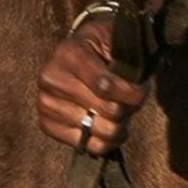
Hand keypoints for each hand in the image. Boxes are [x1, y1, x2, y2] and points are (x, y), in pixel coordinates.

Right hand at [35, 17, 147, 157]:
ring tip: (118, 112)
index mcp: (69, 53)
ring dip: (119, 125)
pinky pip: (89, 146)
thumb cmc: (102, 48)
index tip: (141, 90)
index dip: (132, 93)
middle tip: (129, 100)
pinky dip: (107, 141)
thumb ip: (127, 60)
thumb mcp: (115, 40)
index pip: (107, 86)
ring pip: (101, 131)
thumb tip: (136, 88)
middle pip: (107, 110)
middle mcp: (51, 78)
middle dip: (127, 108)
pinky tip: (111, 128)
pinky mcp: (47, 124)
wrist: (78, 55)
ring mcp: (45, 103)